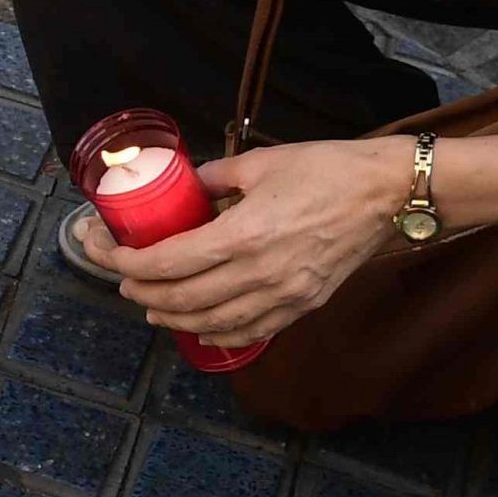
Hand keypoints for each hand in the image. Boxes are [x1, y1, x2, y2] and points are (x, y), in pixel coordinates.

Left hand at [104, 137, 411, 349]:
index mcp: (243, 234)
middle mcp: (259, 273)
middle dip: (142, 292)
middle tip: (124, 281)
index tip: (109, 253)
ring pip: (211, 322)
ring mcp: (283, 295)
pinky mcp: (302, 305)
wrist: (388, 193)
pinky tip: (201, 329)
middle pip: (182, 298)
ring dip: (173, 318)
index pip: (167, 262)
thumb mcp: (260, 163)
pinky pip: (251, 331)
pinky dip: (217, 334)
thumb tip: (185, 185)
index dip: (128, 263)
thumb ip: (214, 177)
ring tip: (152, 308)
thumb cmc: (328, 170)